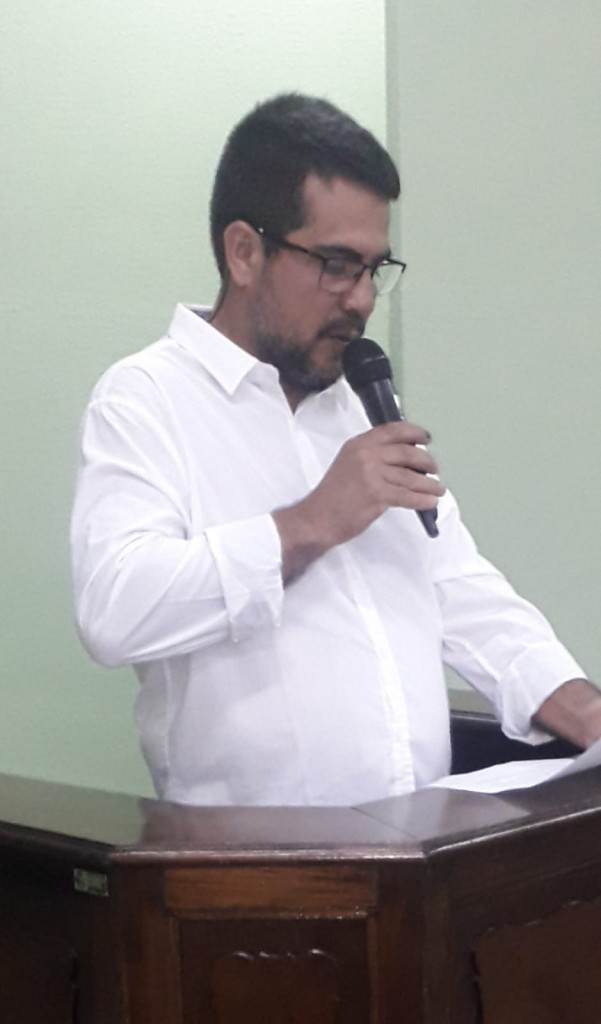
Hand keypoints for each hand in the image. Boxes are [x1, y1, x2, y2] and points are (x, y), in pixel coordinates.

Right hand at [274, 422, 444, 579]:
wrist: (316, 518)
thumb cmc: (333, 496)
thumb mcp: (348, 464)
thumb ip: (371, 456)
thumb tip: (404, 458)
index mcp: (359, 444)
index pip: (392, 431)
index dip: (414, 432)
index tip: (426, 438)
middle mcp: (366, 454)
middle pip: (407, 453)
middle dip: (426, 462)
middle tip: (434, 469)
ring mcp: (371, 474)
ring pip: (411, 477)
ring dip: (429, 484)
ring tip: (438, 490)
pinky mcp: (376, 495)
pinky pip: (407, 496)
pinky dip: (423, 500)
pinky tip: (431, 502)